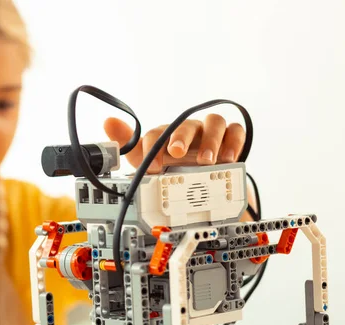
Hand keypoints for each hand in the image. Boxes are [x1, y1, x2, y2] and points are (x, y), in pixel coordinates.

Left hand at [104, 114, 255, 221]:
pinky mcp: (231, 139)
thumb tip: (108, 122)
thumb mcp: (147, 160)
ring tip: (207, 160)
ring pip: (215, 122)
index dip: (154, 146)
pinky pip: (236, 132)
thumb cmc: (173, 166)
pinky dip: (234, 142)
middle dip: (181, 137)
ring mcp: (211, 133)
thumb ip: (129, 145)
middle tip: (177, 153)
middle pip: (187, 123)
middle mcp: (189, 130)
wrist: (202, 181)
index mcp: (167, 134)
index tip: (153, 167)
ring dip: (211, 140)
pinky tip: (229, 157)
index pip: (158, 132)